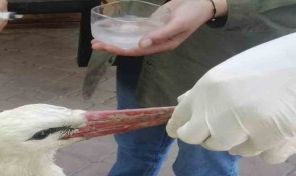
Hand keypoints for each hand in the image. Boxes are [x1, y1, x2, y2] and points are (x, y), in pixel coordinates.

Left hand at [91, 0, 224, 55]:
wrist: (201, 2)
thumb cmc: (192, 15)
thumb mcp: (177, 24)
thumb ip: (159, 35)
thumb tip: (141, 44)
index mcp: (161, 46)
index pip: (136, 51)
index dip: (120, 49)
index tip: (107, 47)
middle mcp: (154, 42)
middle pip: (129, 46)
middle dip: (111, 45)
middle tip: (94, 45)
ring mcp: (151, 32)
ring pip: (129, 37)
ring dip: (114, 38)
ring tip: (97, 39)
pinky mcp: (151, 23)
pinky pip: (134, 28)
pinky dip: (122, 28)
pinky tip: (110, 28)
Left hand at [166, 31, 295, 163]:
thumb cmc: (277, 61)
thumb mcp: (233, 70)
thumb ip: (207, 90)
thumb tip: (181, 101)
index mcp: (208, 89)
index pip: (180, 120)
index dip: (181, 126)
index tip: (180, 131)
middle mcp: (220, 111)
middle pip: (200, 141)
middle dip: (211, 136)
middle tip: (232, 123)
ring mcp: (245, 129)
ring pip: (233, 151)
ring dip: (245, 140)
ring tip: (264, 116)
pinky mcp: (271, 142)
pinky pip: (264, 157)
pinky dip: (272, 147)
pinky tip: (281, 127)